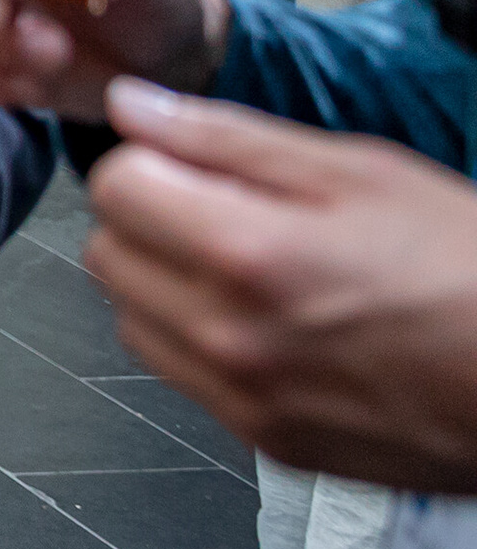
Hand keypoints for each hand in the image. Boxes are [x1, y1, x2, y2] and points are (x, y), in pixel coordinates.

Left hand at [80, 78, 476, 492]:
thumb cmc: (472, 271)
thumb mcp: (360, 171)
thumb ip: (227, 139)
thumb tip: (133, 107)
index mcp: (249, 256)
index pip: (114, 188)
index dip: (150, 161)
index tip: (189, 161)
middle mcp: (230, 337)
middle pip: (109, 253)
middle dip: (151, 219)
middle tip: (225, 209)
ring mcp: (244, 397)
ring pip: (133, 318)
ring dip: (167, 282)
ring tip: (255, 265)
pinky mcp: (265, 441)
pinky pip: (181, 375)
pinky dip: (201, 340)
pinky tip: (271, 319)